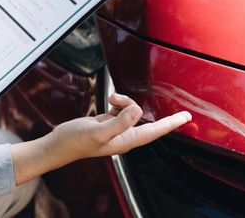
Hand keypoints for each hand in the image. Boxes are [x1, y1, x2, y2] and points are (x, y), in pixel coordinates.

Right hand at [11, 94, 190, 184]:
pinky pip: (121, 108)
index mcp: (126, 141)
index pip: (155, 131)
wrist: (58, 144)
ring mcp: (117, 129)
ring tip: (110, 99)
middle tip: (132, 102)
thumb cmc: (75, 142)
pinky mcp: (108, 122)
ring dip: (124, 101)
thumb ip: (119, 122)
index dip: (171, 124)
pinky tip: (108, 101)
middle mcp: (125, 136)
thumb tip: (136, 111)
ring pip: (131, 110)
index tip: (186, 117)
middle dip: (140, 107)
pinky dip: (117, 101)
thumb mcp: (98, 131)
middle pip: (143, 117)